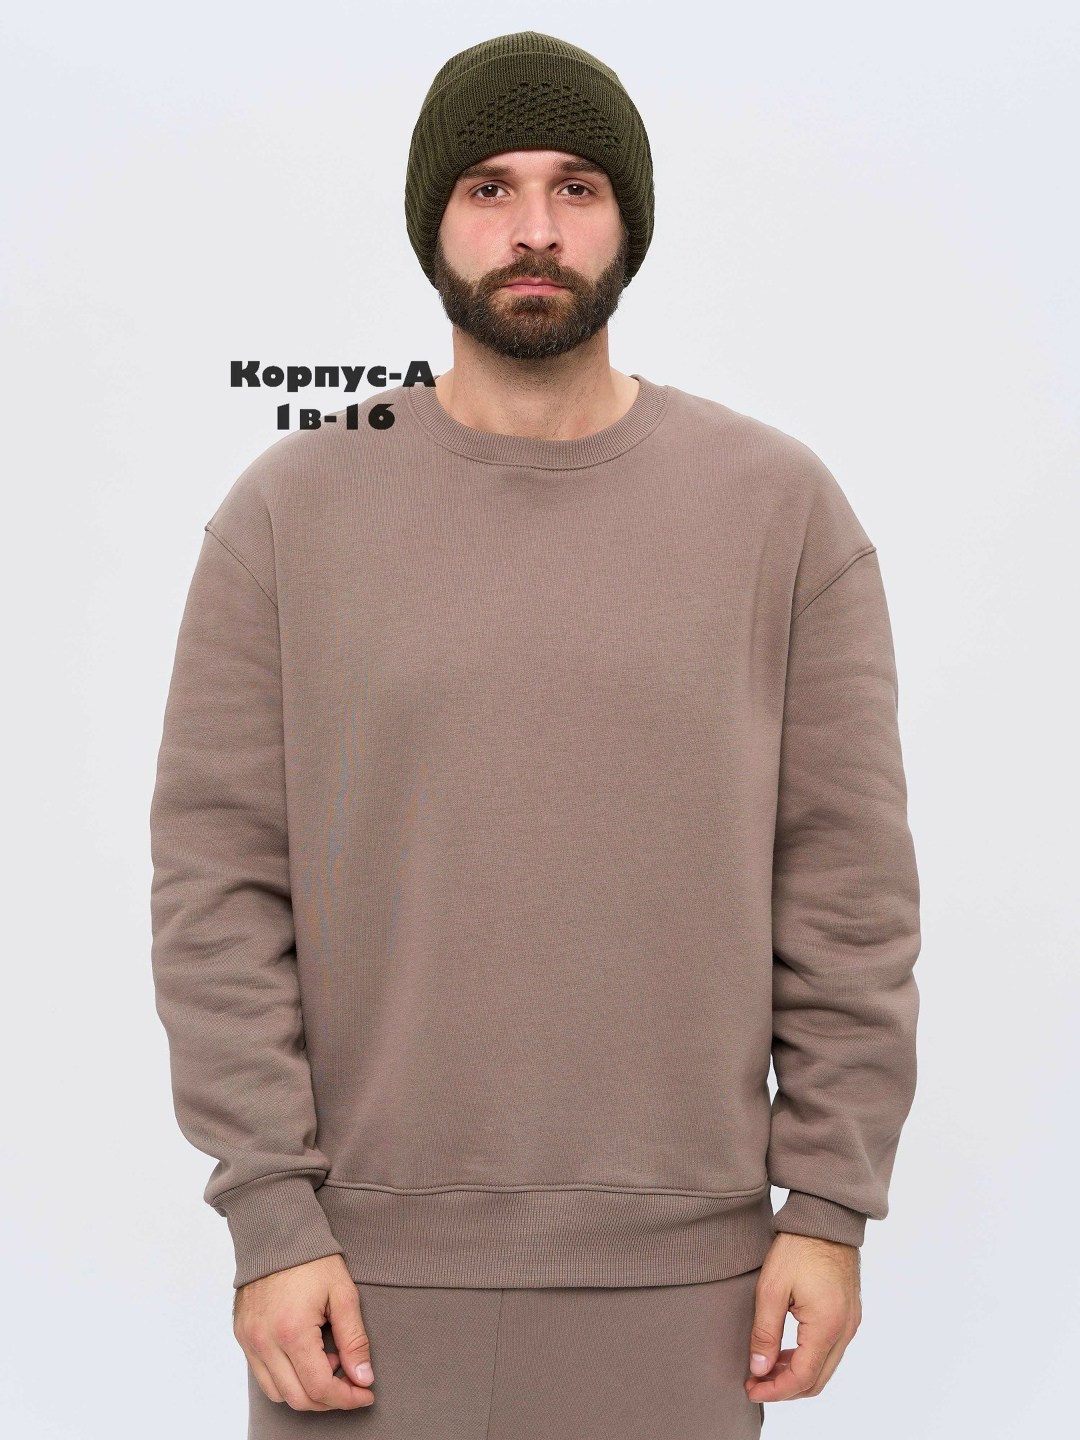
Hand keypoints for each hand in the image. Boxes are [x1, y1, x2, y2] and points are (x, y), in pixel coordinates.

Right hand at [233, 1253, 374, 1410]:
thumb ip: (354, 1339)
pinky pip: (263, 1375)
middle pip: (298, 1398)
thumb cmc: (312, 1258)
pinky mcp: (242, 1336)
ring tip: (327, 1362)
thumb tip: (363, 1378)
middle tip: (351, 1382)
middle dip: (329, 1400)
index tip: (366, 1393)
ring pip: (277, 1393)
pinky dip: (287, 1378)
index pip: (320, 1388)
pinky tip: (306, 1356)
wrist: (276, 1232)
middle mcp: (264, 1342)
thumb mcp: (343, 1293)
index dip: (347, 1397)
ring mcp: (249, 1341)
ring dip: (306, 1390)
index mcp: (291, 1331)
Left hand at [745, 1232, 861, 1404]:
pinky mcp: (849, 1314)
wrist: (826, 1217)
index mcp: (828, 1326)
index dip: (775, 1390)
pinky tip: (784, 1351)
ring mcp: (851, 1322)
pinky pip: (830, 1350)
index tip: (750, 1389)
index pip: (802, 1378)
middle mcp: (846, 1330)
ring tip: (765, 1367)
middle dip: (784, 1388)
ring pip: (825, 1367)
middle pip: (817, 1380)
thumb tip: (758, 1369)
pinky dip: (808, 1358)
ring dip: (796, 1374)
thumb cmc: (798, 1247)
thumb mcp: (771, 1288)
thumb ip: (765, 1332)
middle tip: (754, 1383)